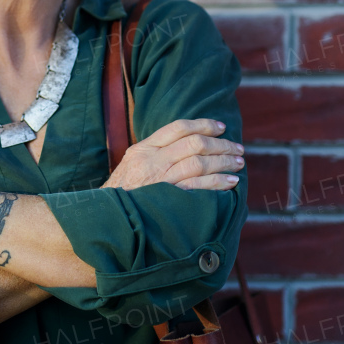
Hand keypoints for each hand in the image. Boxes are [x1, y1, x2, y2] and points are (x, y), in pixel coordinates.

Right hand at [102, 118, 243, 190]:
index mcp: (143, 149)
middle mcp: (151, 161)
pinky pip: (199, 187)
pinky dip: (218, 183)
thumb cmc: (122, 193)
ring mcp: (159, 181)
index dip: (203, 124)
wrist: (105, 219)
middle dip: (220, 144)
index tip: (221, 127)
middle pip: (194, 144)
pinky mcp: (167, 200)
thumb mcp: (132, 165)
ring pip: (199, 163)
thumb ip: (155, 152)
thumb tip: (189, 144)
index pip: (178, 127)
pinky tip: (230, 182)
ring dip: (224, 162)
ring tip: (238, 163)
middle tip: (237, 148)